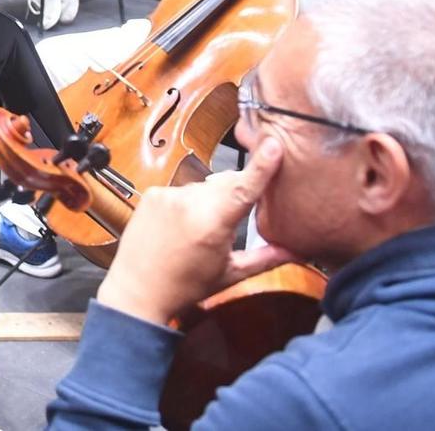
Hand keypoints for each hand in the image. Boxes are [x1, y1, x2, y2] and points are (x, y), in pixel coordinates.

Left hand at [95, 137, 297, 327]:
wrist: (138, 290)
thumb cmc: (185, 287)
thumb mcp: (230, 274)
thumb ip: (266, 258)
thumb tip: (297, 251)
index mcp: (212, 224)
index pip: (243, 188)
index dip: (261, 166)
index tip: (273, 144)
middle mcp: (189, 203)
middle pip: (227, 183)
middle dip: (237, 193)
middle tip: (233, 219)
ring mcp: (168, 196)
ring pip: (205, 187)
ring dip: (212, 200)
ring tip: (202, 230)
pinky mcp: (153, 193)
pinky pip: (182, 190)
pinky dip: (189, 202)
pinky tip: (183, 225)